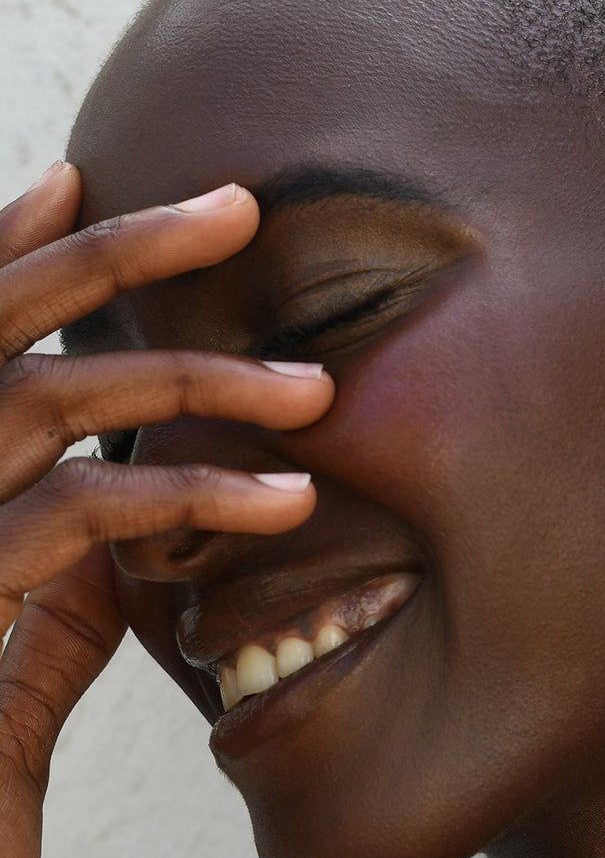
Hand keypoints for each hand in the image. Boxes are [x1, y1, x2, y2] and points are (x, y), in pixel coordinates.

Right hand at [0, 163, 333, 857]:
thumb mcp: (2, 675)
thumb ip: (47, 593)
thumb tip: (116, 527)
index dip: (7, 251)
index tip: (78, 181)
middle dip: (112, 251)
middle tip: (234, 202)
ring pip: (51, 400)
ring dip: (197, 380)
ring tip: (319, 391)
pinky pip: (81, 515)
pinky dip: (190, 496)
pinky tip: (284, 500)